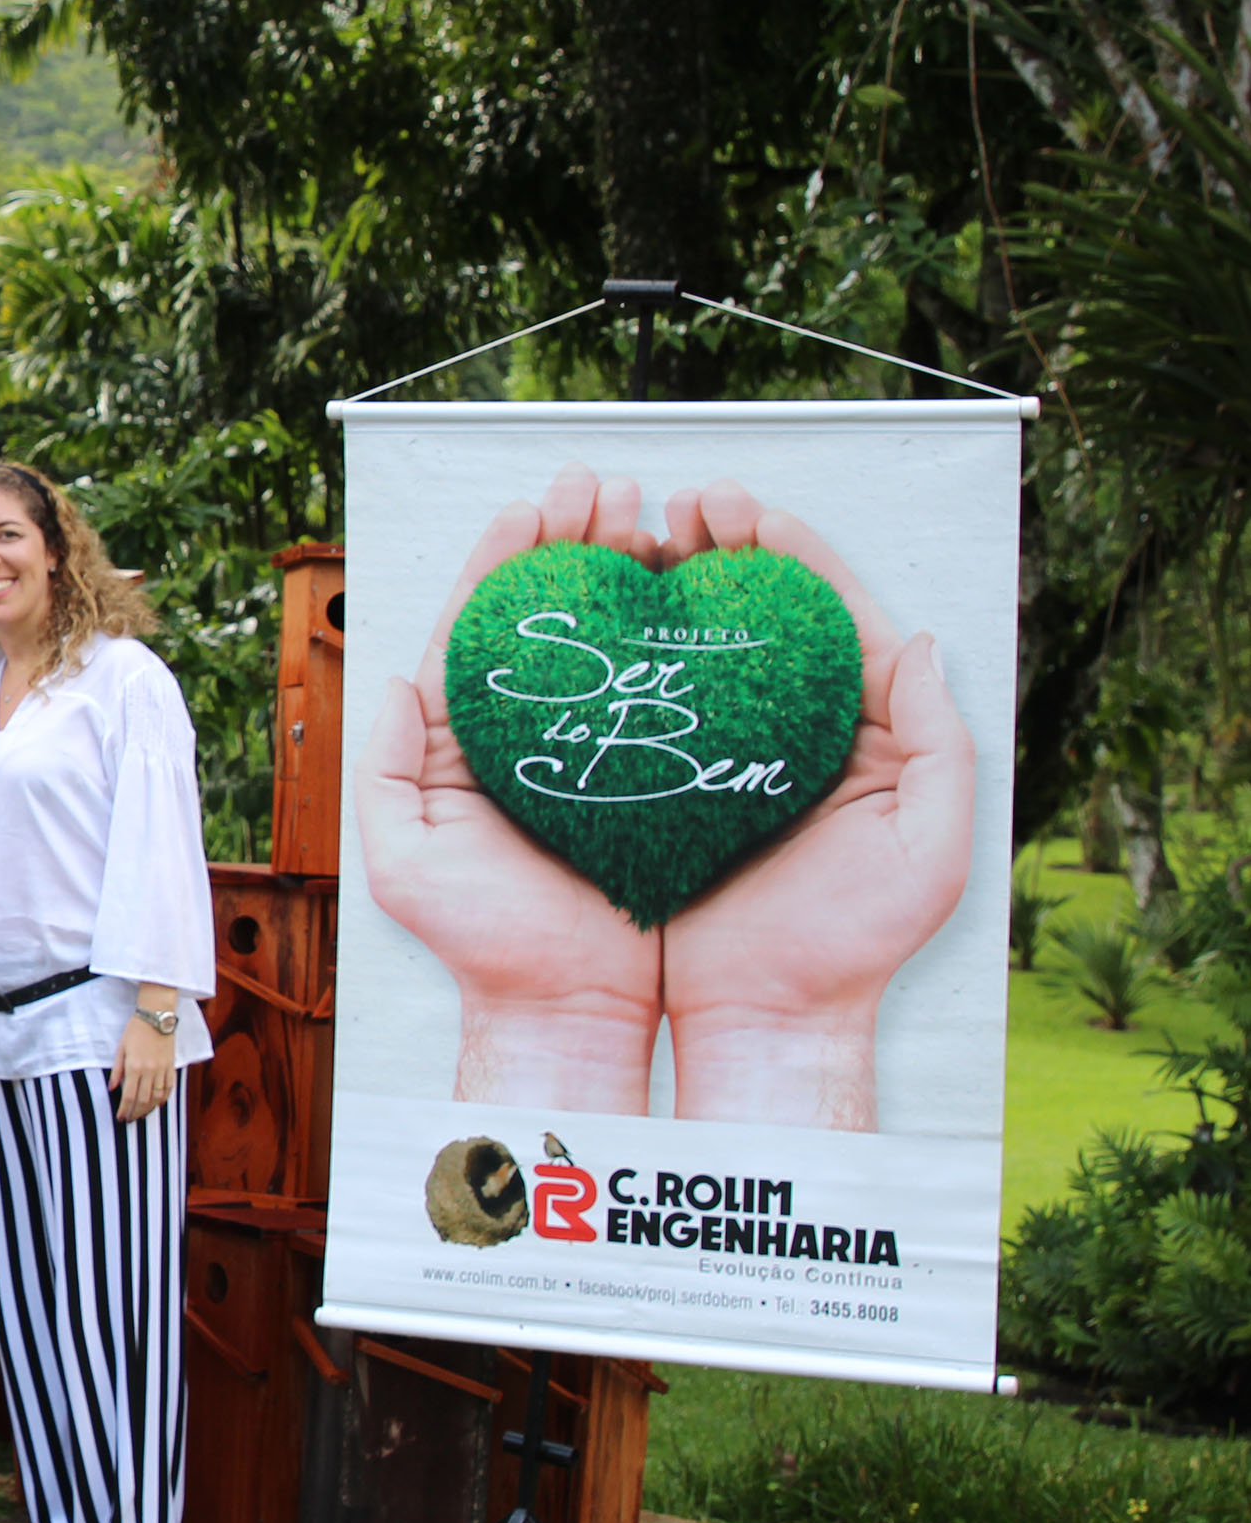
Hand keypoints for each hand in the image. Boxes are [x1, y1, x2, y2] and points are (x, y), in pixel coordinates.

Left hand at [111, 1017, 176, 1120]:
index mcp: (134, 1067)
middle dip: (136, 1113)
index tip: (120, 1118)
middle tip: (130, 1119)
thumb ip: (117, 1071)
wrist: (156, 1017)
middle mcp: (149, 1071)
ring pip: (157, 1097)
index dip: (124, 1110)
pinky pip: (169, 1088)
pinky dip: (163, 1099)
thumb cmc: (135, 1030)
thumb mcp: (121, 1049)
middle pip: (143, 1100)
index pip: (128, 1096)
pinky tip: (158, 1104)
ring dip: (149, 1109)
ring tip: (142, 1115)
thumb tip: (112, 1088)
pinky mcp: (171, 1066)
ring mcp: (162, 1069)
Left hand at [357, 462, 666, 1116]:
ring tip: (660, 513)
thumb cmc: (483, 943)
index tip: (538, 502)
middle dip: (578, 539)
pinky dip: (690, 633)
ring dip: (636, 568)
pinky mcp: (664, 773)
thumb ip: (388, 767)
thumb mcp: (406, 857)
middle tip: (608, 487)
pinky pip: (677, 689)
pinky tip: (709, 587)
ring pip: (620, 636)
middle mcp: (538, 731)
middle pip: (557, 611)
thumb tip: (400, 677)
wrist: (571, 1009)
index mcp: (472, 738)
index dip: (508, 556)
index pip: (485, 623)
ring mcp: (604, 747)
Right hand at [657, 482, 972, 1129]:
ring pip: (675, 639)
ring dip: (648, 575)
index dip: (779, 548)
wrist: (764, 1019)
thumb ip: (940, 743)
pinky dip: (603, 645)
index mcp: (846, 726)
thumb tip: (917, 640)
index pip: (816, 609)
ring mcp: (705, 751)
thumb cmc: (854, 945)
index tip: (734, 508)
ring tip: (620, 527)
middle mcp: (772, 725)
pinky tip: (582, 606)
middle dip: (708, 541)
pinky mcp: (646, 781)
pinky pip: (622, 697)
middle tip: (674, 503)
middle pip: (740, 607)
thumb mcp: (927, 847)